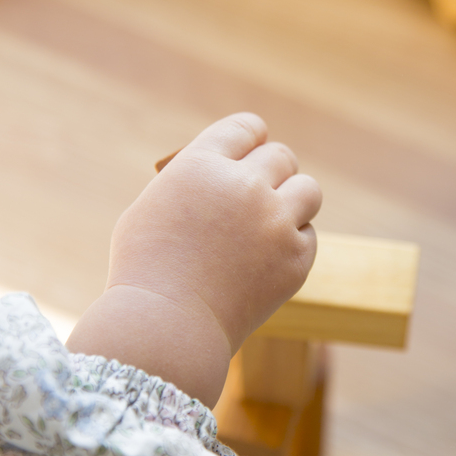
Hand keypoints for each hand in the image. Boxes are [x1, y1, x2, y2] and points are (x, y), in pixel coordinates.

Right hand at [67, 114, 321, 406]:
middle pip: (281, 156)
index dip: (251, 137)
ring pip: (308, 190)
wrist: (165, 328)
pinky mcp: (296, 258)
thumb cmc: (148, 268)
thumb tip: (230, 168)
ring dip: (293, 199)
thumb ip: (196, 179)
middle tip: (262, 189)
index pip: (246, 128)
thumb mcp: (155, 206)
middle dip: (272, 171)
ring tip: (276, 217)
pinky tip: (267, 259)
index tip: (253, 147)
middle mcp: (244, 185)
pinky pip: (307, 235)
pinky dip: (291, 244)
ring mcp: (275, 221)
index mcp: (202, 163)